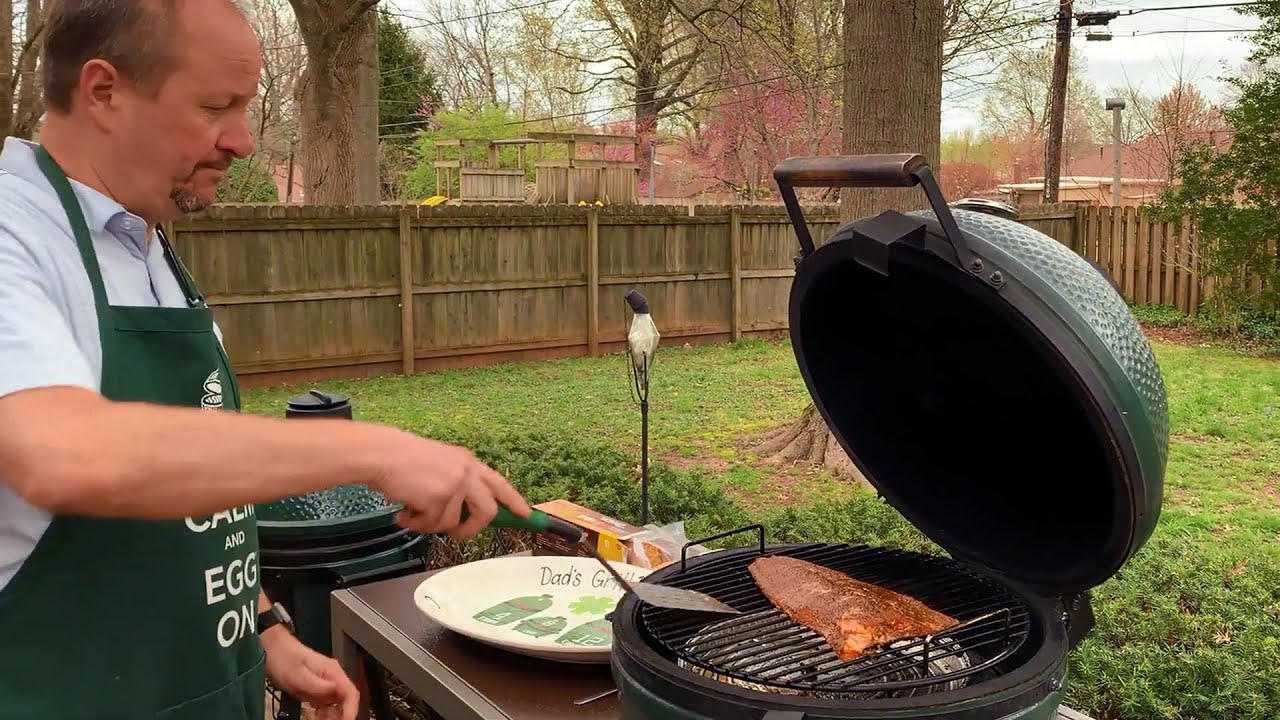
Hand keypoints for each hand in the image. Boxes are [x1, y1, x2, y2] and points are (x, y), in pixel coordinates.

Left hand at [262, 628, 358, 719]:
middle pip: (346, 700)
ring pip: (337, 704)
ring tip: (316, 718)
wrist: (272, 649)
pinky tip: (313, 715)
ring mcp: (327, 682)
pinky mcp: (319, 687)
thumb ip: (318, 685)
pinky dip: (323, 713)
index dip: (350, 710)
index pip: (350, 693)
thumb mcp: (299, 676)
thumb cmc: (284, 660)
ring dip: (331, 716)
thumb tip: (338, 690)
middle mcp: (333, 677)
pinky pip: (327, 704)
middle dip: (339, 715)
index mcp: (333, 671)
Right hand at [375, 432, 531, 539]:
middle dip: (472, 529)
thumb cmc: (402, 460)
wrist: (382, 453)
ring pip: (453, 523)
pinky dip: (416, 525)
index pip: (499, 484)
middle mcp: (467, 472)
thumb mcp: (440, 465)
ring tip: (412, 514)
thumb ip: (457, 484)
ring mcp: (455, 485)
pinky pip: (433, 525)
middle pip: (488, 511)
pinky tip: (404, 513)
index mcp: (468, 462)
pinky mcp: (440, 498)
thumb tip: (463, 515)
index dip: (514, 501)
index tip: (526, 515)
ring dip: (430, 525)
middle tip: (457, 533)